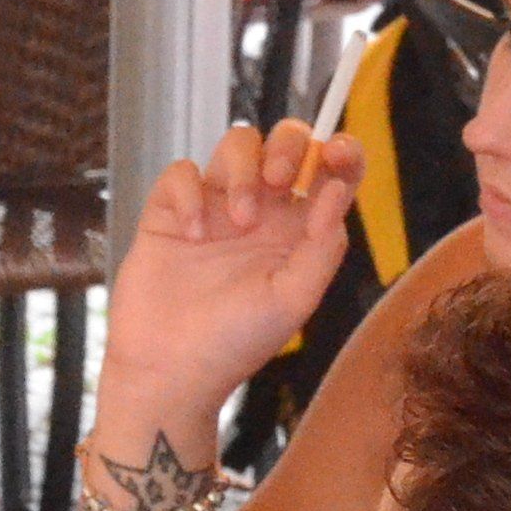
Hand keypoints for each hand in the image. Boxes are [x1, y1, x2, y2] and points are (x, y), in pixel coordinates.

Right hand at [99, 121, 361, 419]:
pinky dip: (189, 193)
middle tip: (279, 180)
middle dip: (288, 146)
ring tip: (237, 220)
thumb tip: (337, 190)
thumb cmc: (235, 342)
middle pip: (285, 142)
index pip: (331, 172)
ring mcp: (215, 208)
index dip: (341, 151)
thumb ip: (323, 244)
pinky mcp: (170, 213)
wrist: (170, 368)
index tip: (335, 153)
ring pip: (237, 145)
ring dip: (243, 169)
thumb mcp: (295, 298)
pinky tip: (191, 233)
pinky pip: (181, 173)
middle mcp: (262, 212)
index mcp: (299, 230)